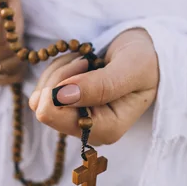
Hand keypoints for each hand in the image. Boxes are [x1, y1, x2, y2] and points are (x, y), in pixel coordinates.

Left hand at [29, 29, 158, 144]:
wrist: (147, 55)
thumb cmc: (145, 62)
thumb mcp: (131, 68)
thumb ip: (100, 85)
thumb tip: (60, 96)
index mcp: (106, 130)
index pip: (53, 116)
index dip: (60, 85)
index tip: (85, 65)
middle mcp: (87, 130)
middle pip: (43, 107)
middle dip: (60, 76)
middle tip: (87, 61)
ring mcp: (75, 119)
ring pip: (40, 96)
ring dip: (60, 70)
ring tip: (87, 62)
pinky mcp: (67, 108)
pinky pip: (43, 88)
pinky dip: (58, 69)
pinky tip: (81, 66)